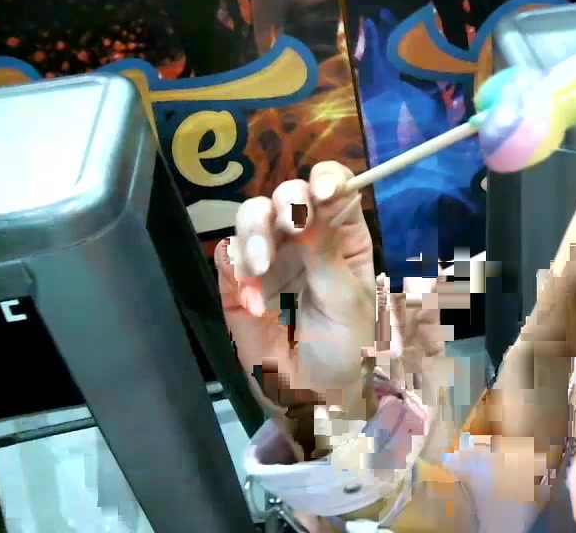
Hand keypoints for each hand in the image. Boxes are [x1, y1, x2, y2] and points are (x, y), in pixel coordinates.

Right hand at [216, 162, 376, 417]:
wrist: (316, 396)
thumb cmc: (348, 346)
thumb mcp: (347, 300)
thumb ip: (325, 255)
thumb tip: (307, 208)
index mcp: (342, 234)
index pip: (332, 187)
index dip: (325, 179)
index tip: (321, 192)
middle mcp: (304, 237)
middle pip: (286, 195)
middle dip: (284, 203)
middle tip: (290, 226)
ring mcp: (269, 256)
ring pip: (250, 217)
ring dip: (254, 234)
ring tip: (261, 269)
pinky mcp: (237, 282)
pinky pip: (227, 257)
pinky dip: (236, 272)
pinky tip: (255, 303)